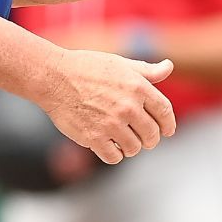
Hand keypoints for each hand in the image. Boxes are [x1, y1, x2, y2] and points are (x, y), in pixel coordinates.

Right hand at [25, 47, 177, 164]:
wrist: (53, 77)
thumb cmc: (87, 68)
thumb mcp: (120, 64)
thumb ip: (147, 71)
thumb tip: (168, 66)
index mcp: (138, 87)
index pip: (164, 112)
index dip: (168, 124)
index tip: (167, 131)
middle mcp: (128, 107)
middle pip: (152, 134)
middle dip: (150, 139)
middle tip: (144, 139)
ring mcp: (111, 124)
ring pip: (134, 148)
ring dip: (131, 148)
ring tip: (124, 141)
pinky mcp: (94, 138)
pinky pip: (114, 157)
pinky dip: (114, 155)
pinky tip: (109, 147)